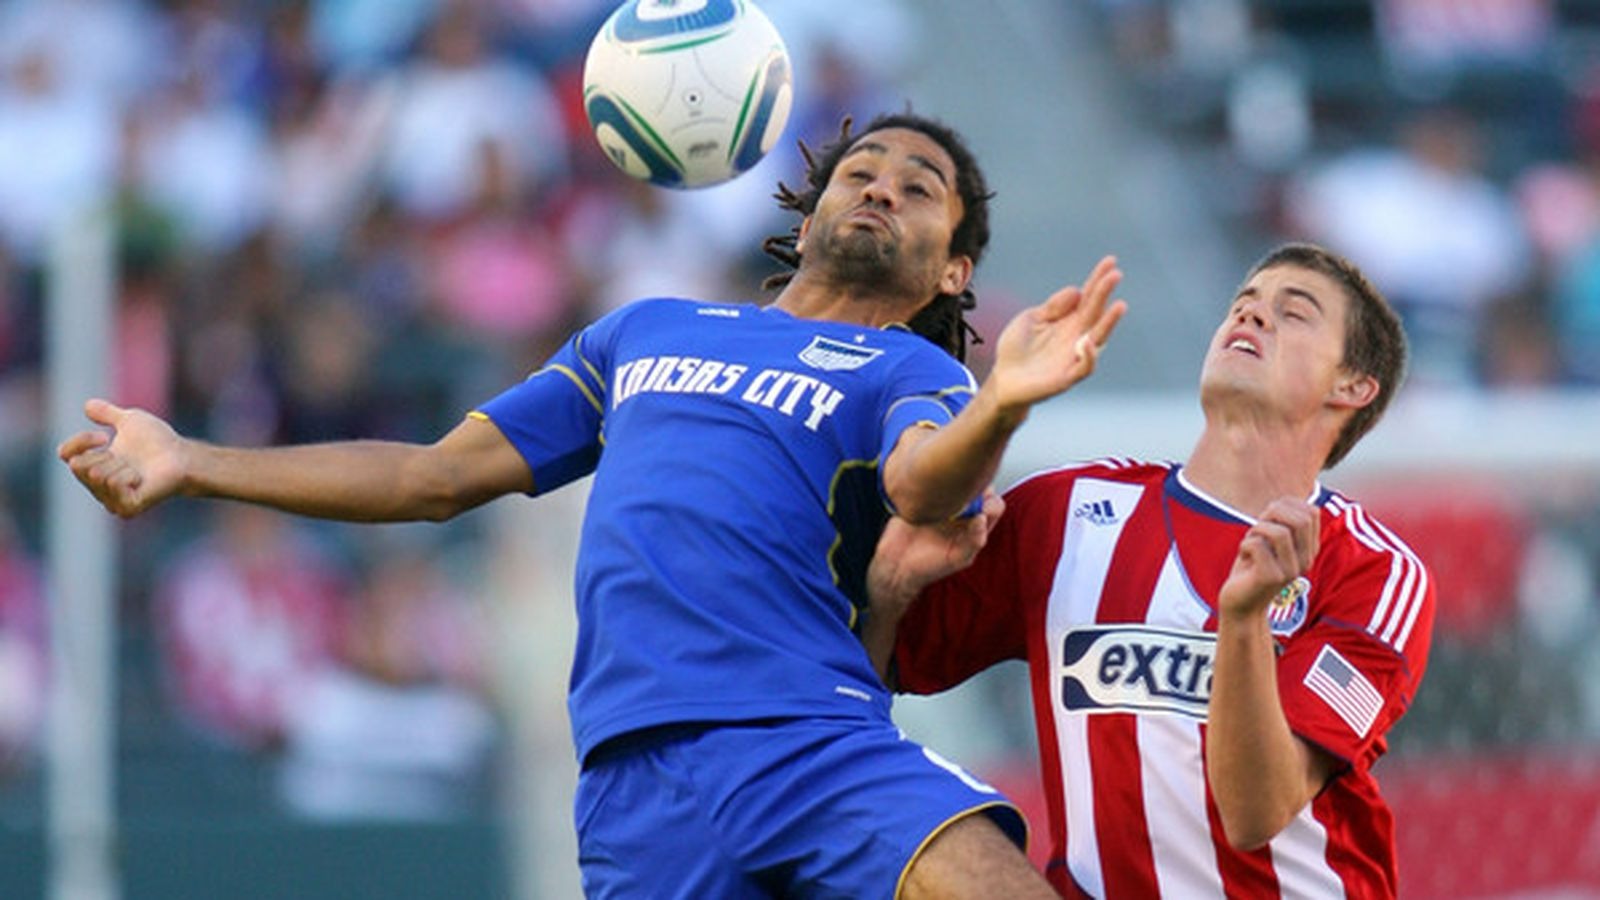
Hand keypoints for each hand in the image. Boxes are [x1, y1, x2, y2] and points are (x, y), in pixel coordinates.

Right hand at [57, 399, 189, 517]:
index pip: (65, 454)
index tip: (104, 437)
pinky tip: (139, 478)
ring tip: (137, 471)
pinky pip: (112, 484)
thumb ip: (108, 414)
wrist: (182, 456)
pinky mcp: (126, 508)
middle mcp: (97, 486)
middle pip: (78, 467)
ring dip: (121, 465)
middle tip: (127, 459)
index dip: (80, 442)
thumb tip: (88, 405)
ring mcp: (111, 501)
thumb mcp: (130, 421)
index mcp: (93, 465)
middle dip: (104, 456)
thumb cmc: (158, 441)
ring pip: (96, 475)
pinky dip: (128, 475)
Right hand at [867, 490, 1005, 618]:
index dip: (990, 503)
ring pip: (959, 478)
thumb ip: (974, 542)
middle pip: (980, 486)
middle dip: (974, 486)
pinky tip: (928, 491)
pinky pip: (935, 478)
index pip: (995, 505)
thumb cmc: (930, 564)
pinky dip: (935, 479)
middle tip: (960, 496)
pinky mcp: (925, 494)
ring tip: (943, 493)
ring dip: (955, 479)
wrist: (897, 562)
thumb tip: (981, 517)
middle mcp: (963, 509)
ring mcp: (944, 500)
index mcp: (975, 524)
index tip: (977, 509)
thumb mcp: (957, 558)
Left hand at [988, 255, 1126, 413]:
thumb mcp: (1032, 319)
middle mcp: (1076, 336)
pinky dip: (1089, 356)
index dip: (1098, 279)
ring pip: (1098, 339)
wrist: (1002, 379)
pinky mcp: (1067, 377)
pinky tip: (1087, 341)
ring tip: (1119, 305)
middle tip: (1116, 274)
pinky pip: (1085, 367)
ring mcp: (1074, 356)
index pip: (1088, 297)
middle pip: (1095, 312)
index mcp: (1068, 320)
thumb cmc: (1017, 348)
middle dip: (1105, 294)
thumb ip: (1053, 306)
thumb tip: (1077, 290)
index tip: (1111, 260)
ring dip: (1109, 323)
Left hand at [1217, 498, 1319, 619]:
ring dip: (1257, 529)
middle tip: (1258, 527)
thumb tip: (1283, 501)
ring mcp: (1290, 571)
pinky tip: (1243, 555)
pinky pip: (1257, 545)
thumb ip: (1279, 522)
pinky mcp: (1271, 578)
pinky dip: (1245, 544)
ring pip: (1280, 532)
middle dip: (1273, 513)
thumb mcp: (1269, 541)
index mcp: (1309, 549)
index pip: (1311, 511)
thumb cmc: (1252, 567)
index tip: (1269, 517)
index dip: (1286, 504)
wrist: (1241, 604)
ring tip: (1250, 540)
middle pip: (1301, 519)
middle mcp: (1306, 560)